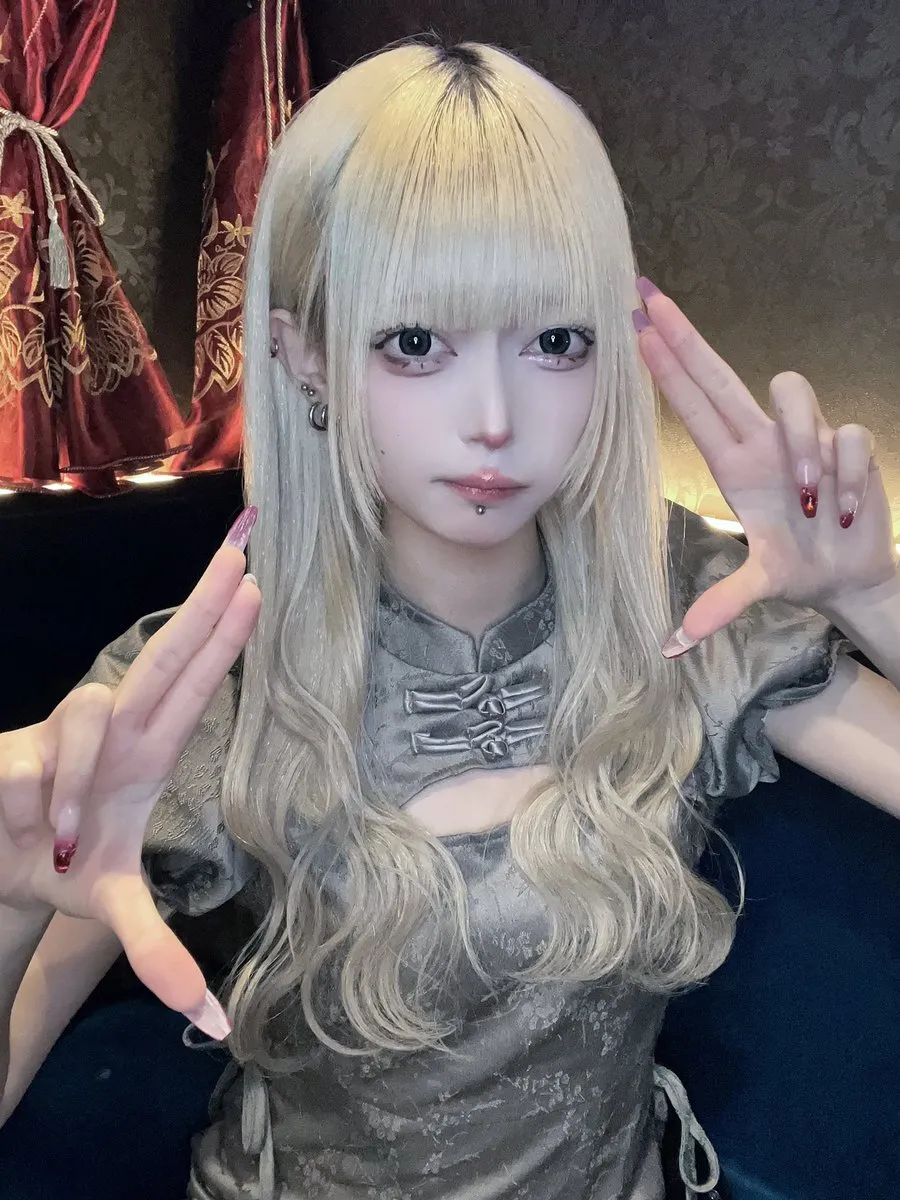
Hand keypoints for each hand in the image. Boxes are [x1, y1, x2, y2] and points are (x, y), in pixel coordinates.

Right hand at [0, 508, 260, 1035]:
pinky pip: (33, 763)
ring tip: (61, 836)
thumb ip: (159, 957)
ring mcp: (62, 733)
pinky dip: (38, 801)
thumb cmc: (64, 864)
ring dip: (81, 778)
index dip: (224, 638)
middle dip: (201, 608)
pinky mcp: (15, 752)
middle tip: (241, 554)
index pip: (195, 687)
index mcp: (147, 754)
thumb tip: (218, 1023)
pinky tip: (33, 831)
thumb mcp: (114, 910)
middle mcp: (111, 730)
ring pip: (92, 717)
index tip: (257, 583)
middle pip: (163, 659)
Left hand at [634, 278, 898, 652]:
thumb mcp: (759, 586)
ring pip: (794, 396)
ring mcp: (807, 439)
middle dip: (686, 337)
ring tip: (811, 498)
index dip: (666, 366)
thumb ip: (722, 606)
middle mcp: (764, 441)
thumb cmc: (797, 567)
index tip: (635, 325)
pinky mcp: (849, 447)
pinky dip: (848, 479)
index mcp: (734, 465)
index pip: (693, 405)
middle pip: (721, 375)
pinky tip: (846, 512)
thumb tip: (675, 646)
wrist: (850, 575)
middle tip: (650, 298)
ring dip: (801, 443)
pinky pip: (848, 439)